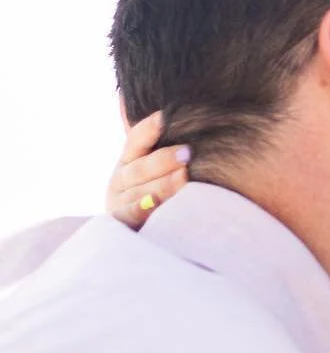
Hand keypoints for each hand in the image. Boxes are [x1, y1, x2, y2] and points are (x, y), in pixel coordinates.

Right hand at [107, 113, 189, 227]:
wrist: (132, 235)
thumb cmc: (151, 197)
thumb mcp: (152, 172)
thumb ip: (159, 150)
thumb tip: (174, 120)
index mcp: (128, 161)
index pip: (137, 139)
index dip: (150, 128)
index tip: (165, 117)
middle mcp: (121, 180)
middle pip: (141, 167)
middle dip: (164, 160)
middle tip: (188, 152)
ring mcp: (119, 201)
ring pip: (140, 191)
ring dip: (162, 184)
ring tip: (184, 177)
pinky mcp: (121, 223)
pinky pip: (130, 215)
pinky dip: (142, 209)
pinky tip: (156, 203)